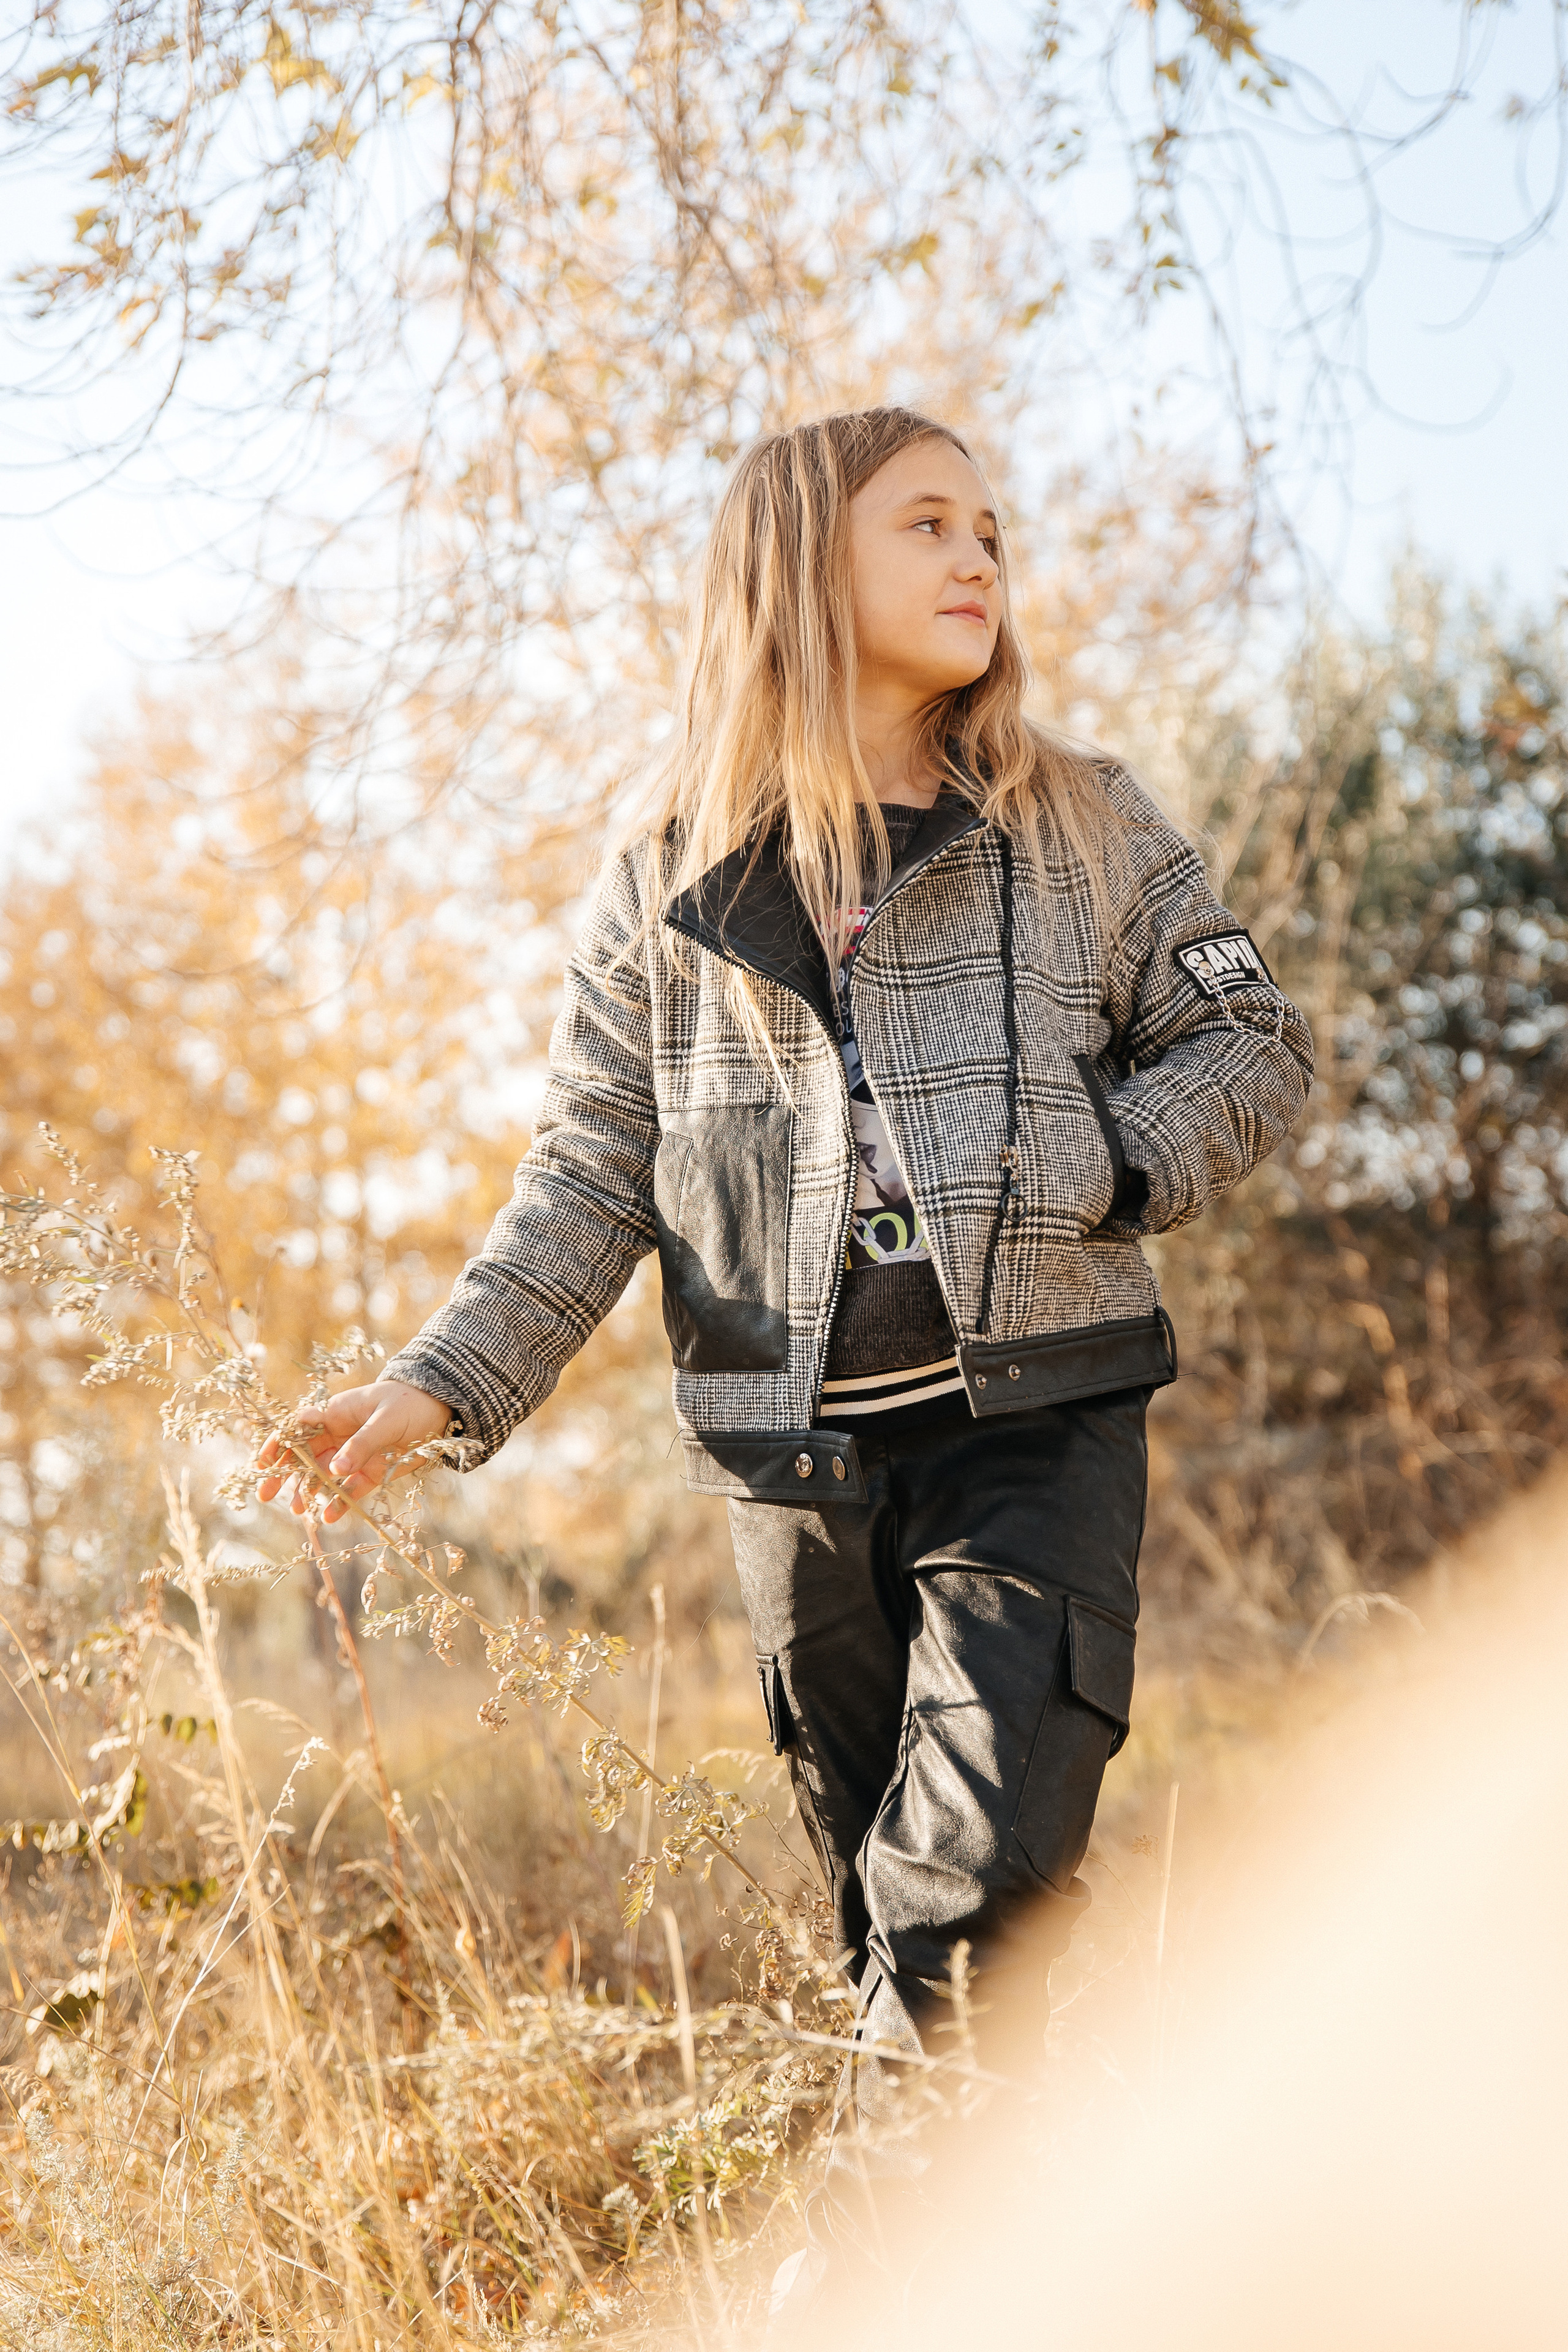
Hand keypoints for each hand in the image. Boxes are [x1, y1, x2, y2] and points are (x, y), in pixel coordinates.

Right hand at [256, 1380, 453, 1521]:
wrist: (441, 1409)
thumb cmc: (409, 1403)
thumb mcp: (386, 1420)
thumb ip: (361, 1443)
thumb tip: (335, 1469)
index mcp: (337, 1413)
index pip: (298, 1427)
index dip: (278, 1443)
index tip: (262, 1462)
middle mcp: (339, 1435)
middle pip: (304, 1455)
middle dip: (284, 1474)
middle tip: (266, 1495)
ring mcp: (354, 1455)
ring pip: (323, 1475)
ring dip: (308, 1492)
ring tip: (299, 1510)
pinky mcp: (371, 1471)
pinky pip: (350, 1489)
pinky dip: (340, 1503)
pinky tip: (328, 1518)